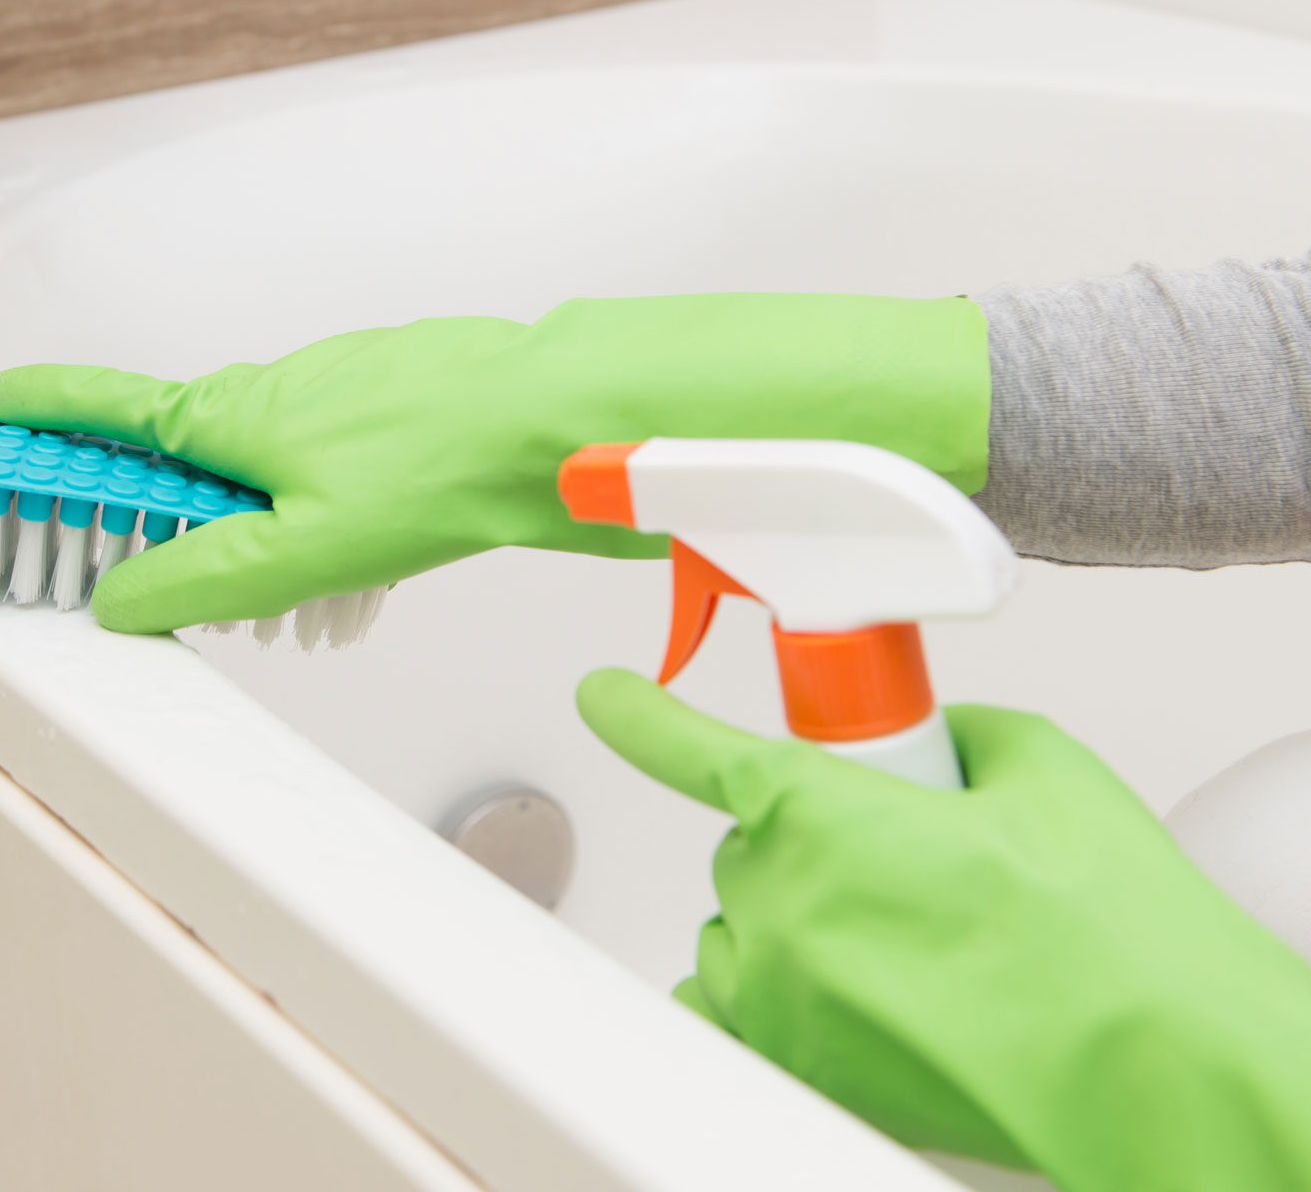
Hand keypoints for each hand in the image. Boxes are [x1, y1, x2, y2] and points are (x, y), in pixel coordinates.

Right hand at [0, 293, 986, 631]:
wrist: (570, 421)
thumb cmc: (443, 466)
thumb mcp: (303, 548)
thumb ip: (204, 580)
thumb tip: (120, 600)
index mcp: (237, 417)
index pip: (112, 407)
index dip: (47, 411)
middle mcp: (284, 389)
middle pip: (191, 441)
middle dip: (166, 497)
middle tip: (153, 553)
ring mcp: (348, 390)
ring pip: (273, 454)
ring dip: (258, 513)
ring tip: (294, 587)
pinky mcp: (405, 404)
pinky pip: (337, 454)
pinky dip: (328, 503)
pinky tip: (371, 551)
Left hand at [577, 669, 1310, 1189]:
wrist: (1153, 1065)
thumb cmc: (1106, 933)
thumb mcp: (1039, 771)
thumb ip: (959, 737)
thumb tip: (938, 746)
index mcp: (816, 809)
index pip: (690, 746)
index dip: (640, 715)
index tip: (607, 695)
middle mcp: (774, 899)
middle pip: (753, 845)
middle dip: (816, 843)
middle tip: (912, 869)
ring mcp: (775, 989)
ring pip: (745, 925)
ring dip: (800, 921)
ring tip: (911, 944)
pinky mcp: (792, 1061)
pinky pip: (733, 1007)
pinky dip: (772, 992)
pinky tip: (844, 993)